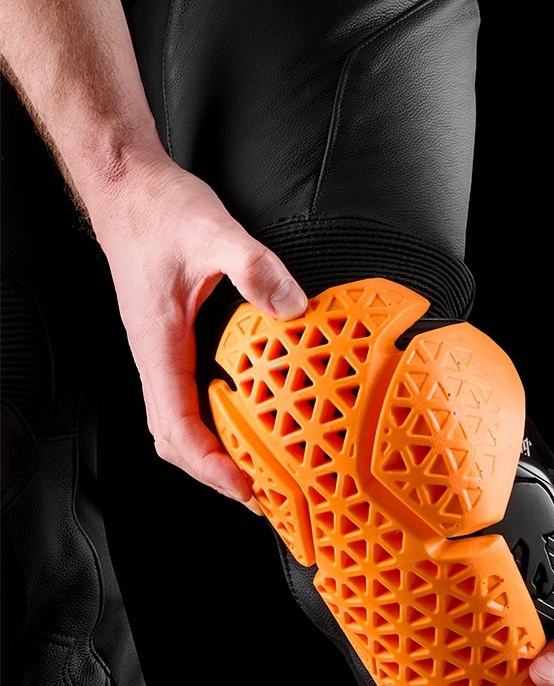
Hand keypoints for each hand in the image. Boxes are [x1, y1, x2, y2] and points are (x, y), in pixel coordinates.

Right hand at [89, 151, 306, 500]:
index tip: (244, 489)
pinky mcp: (169, 343)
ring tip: (253, 473)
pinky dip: (209, 426)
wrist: (127, 189)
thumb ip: (254, 265)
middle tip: (260, 496)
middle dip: (212, 475)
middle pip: (172, 441)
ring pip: (174, 425)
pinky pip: (184, 402)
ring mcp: (158, 354)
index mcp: (158, 345)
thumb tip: (293, 307)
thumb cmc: (159, 211)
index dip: (210, 466)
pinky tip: (241, 424)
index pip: (177, 427)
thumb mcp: (212, 230)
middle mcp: (154, 358)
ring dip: (208, 456)